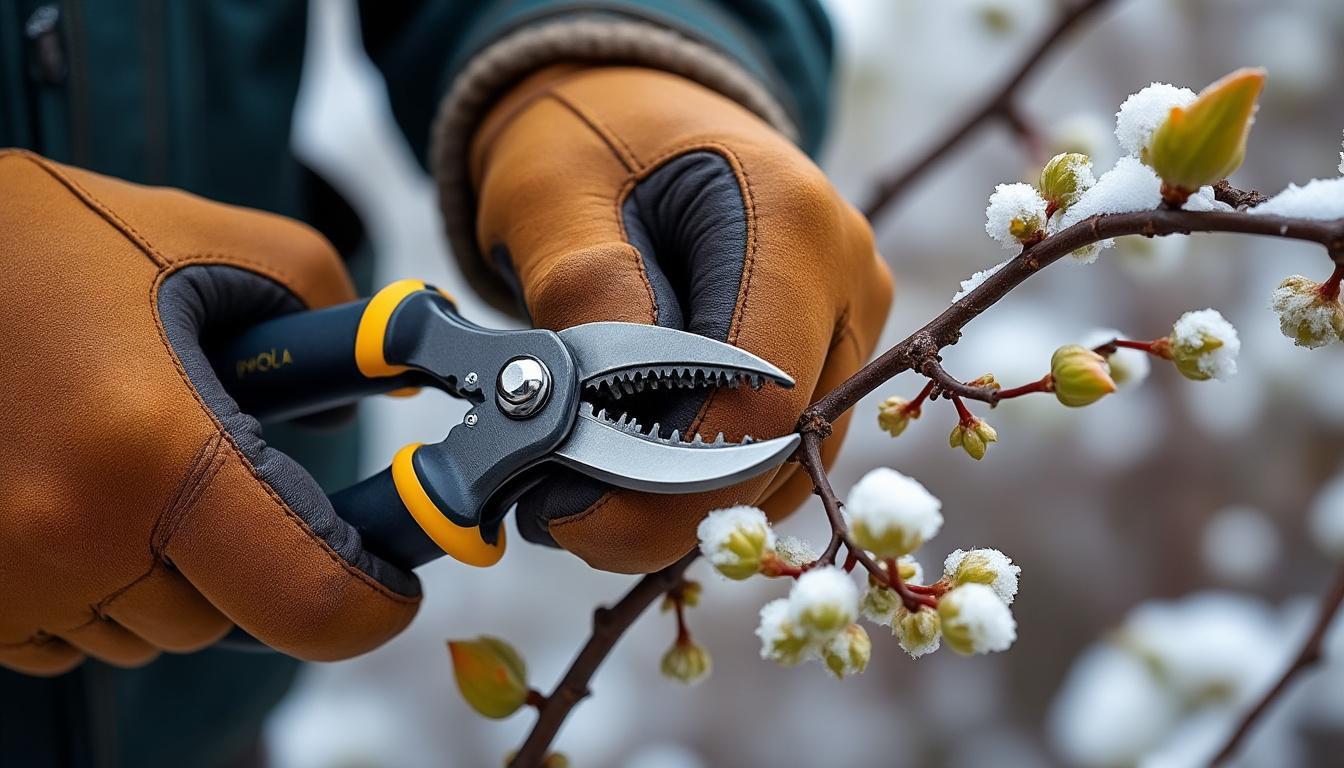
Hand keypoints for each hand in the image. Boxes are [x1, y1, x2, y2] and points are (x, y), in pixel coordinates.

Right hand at [0, 151, 418, 673]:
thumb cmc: (45, 243)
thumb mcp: (213, 245)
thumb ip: (331, 314)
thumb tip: (373, 390)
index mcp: (147, 451)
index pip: (307, 597)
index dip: (372, 601)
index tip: (392, 581)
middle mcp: (67, 538)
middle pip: (223, 617)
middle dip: (248, 556)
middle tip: (224, 468)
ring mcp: (3, 582)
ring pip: (148, 633)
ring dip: (167, 572)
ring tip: (129, 462)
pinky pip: (71, 637)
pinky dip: (97, 585)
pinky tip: (77, 495)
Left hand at [466, 67, 892, 572]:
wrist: (638, 117)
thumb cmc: (591, 140)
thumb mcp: (553, 192)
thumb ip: (584, 293)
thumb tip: (594, 415)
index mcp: (792, 224)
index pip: (757, 403)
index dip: (663, 479)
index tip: (561, 507)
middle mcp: (850, 280)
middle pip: (779, 450)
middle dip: (661, 504)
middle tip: (552, 509)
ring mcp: (849, 324)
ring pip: (784, 469)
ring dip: (679, 501)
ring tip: (578, 481)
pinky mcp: (830, 358)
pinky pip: (778, 454)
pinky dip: (701, 482)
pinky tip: (626, 464)